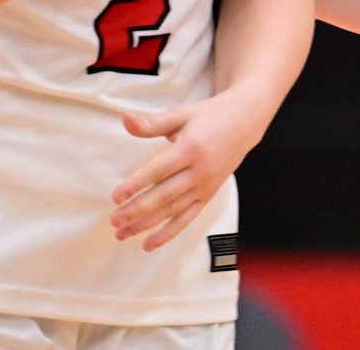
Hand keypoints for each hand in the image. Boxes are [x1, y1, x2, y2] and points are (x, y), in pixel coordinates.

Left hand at [109, 93, 262, 249]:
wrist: (245, 123)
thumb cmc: (209, 117)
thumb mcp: (181, 114)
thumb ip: (152, 124)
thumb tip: (126, 120)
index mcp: (191, 148)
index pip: (159, 170)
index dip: (137, 183)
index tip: (116, 197)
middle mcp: (200, 170)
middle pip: (165, 195)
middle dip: (138, 210)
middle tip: (114, 221)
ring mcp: (205, 186)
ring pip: (173, 210)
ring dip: (147, 224)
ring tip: (122, 233)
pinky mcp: (208, 195)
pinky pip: (187, 218)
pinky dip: (168, 233)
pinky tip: (149, 244)